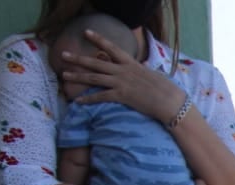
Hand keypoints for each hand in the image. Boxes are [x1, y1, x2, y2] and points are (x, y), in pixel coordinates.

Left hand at [63, 28, 184, 123]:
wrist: (170, 101)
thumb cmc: (166, 89)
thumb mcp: (152, 74)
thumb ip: (141, 70)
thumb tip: (140, 66)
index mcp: (131, 64)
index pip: (111, 48)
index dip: (98, 39)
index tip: (86, 32)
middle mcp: (123, 71)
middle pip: (96, 62)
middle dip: (78, 58)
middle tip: (63, 54)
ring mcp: (121, 83)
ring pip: (94, 78)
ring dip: (78, 76)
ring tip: (64, 75)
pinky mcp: (121, 96)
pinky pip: (101, 97)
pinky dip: (88, 99)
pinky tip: (78, 101)